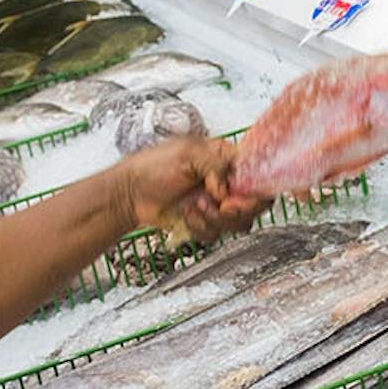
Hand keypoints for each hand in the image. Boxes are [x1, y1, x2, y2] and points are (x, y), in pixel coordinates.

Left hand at [118, 138, 260, 239]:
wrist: (130, 195)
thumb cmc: (152, 168)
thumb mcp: (186, 155)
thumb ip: (215, 166)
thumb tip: (227, 189)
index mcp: (225, 158)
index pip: (257, 175)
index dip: (251, 192)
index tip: (231, 199)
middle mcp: (226, 181)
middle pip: (253, 204)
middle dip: (232, 210)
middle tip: (215, 206)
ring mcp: (217, 203)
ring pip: (237, 223)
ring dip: (213, 219)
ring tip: (193, 207)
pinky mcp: (206, 221)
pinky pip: (218, 234)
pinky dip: (200, 228)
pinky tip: (186, 216)